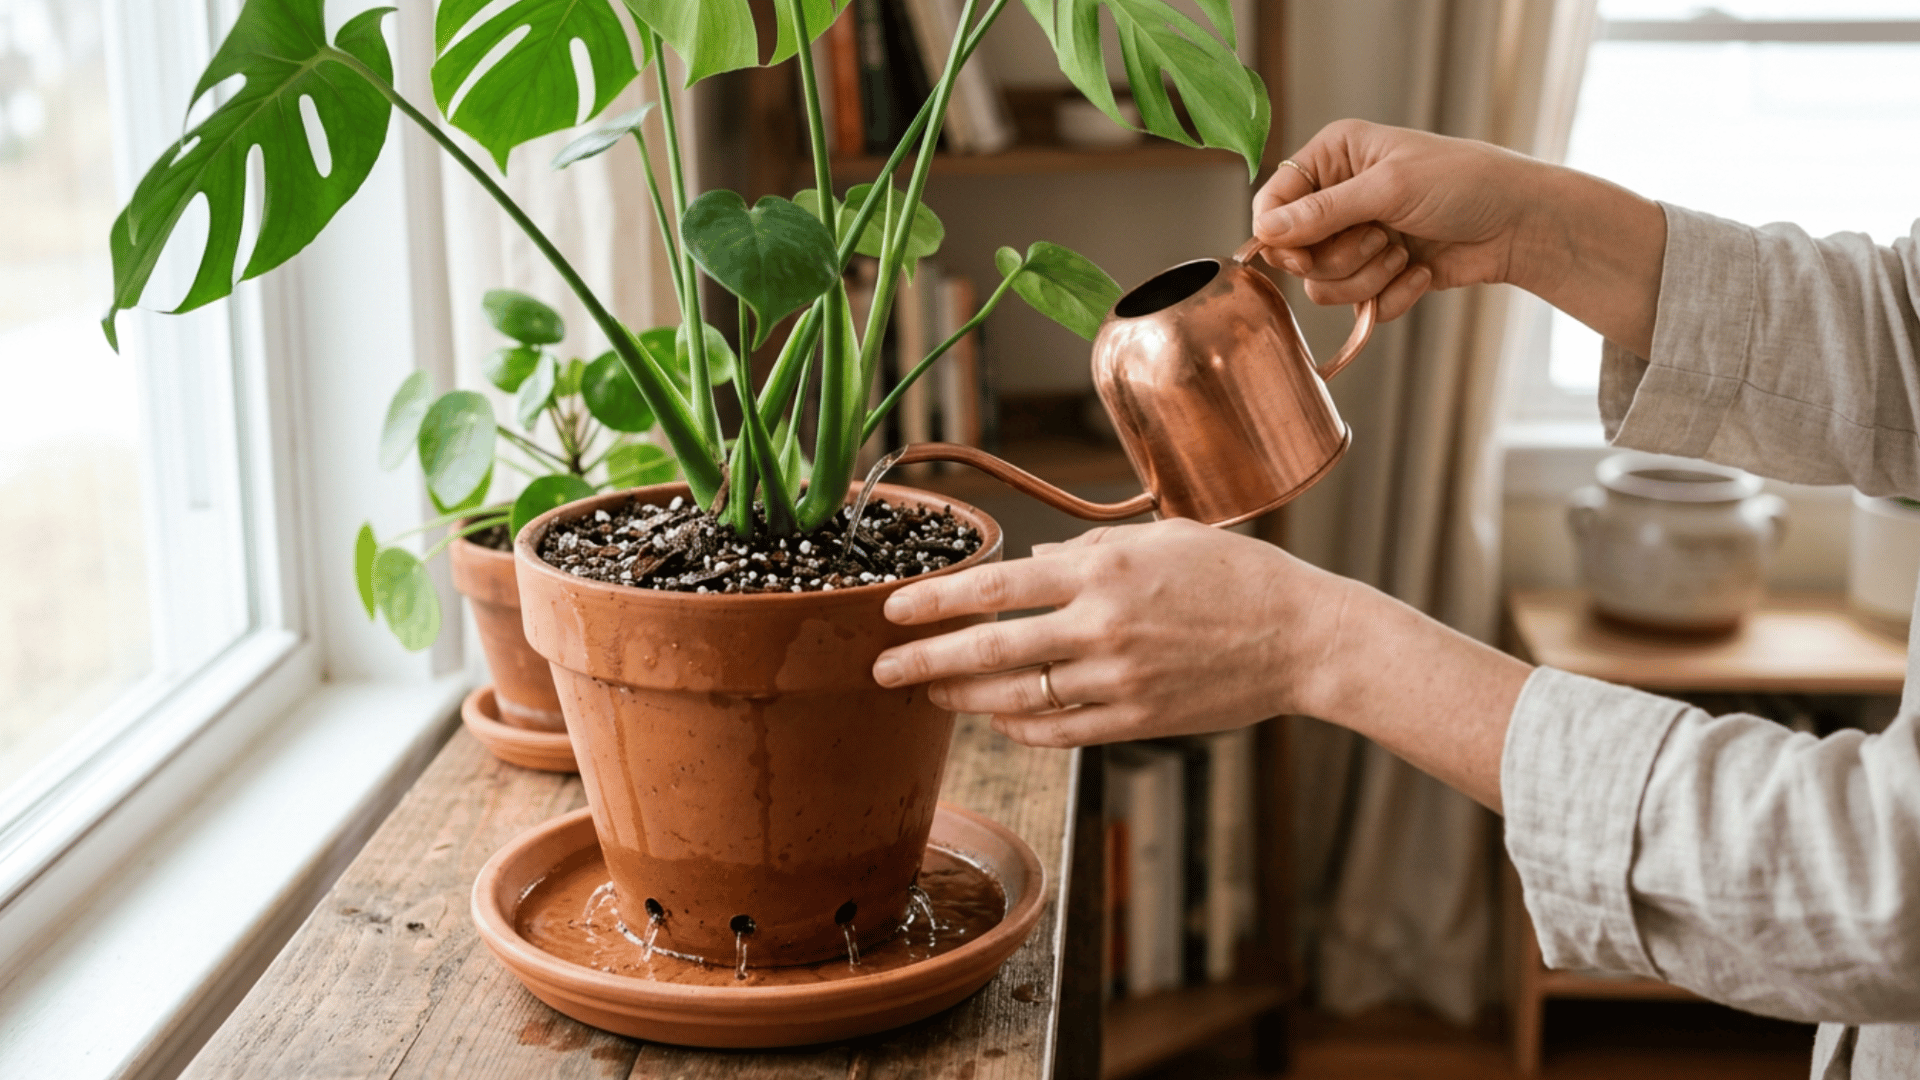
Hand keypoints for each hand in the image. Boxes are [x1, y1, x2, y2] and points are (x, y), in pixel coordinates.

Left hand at [870, 519, 1351, 746]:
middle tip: (882, 670)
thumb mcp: (1161, 539)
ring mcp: (1119, 680)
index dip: (935, 601)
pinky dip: (1020, 727)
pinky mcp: (1137, 720)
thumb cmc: (1236, 577)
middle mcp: (1102, 627)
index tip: (892, 609)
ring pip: (1018, 698)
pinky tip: (997, 719)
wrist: (1303, 638)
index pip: (996, 588)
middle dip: (925, 662)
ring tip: (933, 694)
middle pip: (990, 651)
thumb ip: (1088, 551)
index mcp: (1103, 571)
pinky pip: (1060, 731)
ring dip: (965, 699)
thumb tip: (1029, 562)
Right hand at [1253, 120, 1549, 320]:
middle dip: (1339, 256)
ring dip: (1367, 277)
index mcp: (1333, 157)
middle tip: (1378, 238)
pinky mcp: (1377, 276)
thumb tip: (1264, 230)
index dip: (1278, 234)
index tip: (1301, 253)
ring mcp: (1356, 239)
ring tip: (1404, 252)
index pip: (1272, 201)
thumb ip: (1322, 212)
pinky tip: (1421, 272)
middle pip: (1293, 253)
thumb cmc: (1463, 183)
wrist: (1519, 223)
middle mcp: (1338, 198)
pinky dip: (1391, 295)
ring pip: (1322, 286)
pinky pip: (1356, 304)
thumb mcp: (1389, 188)